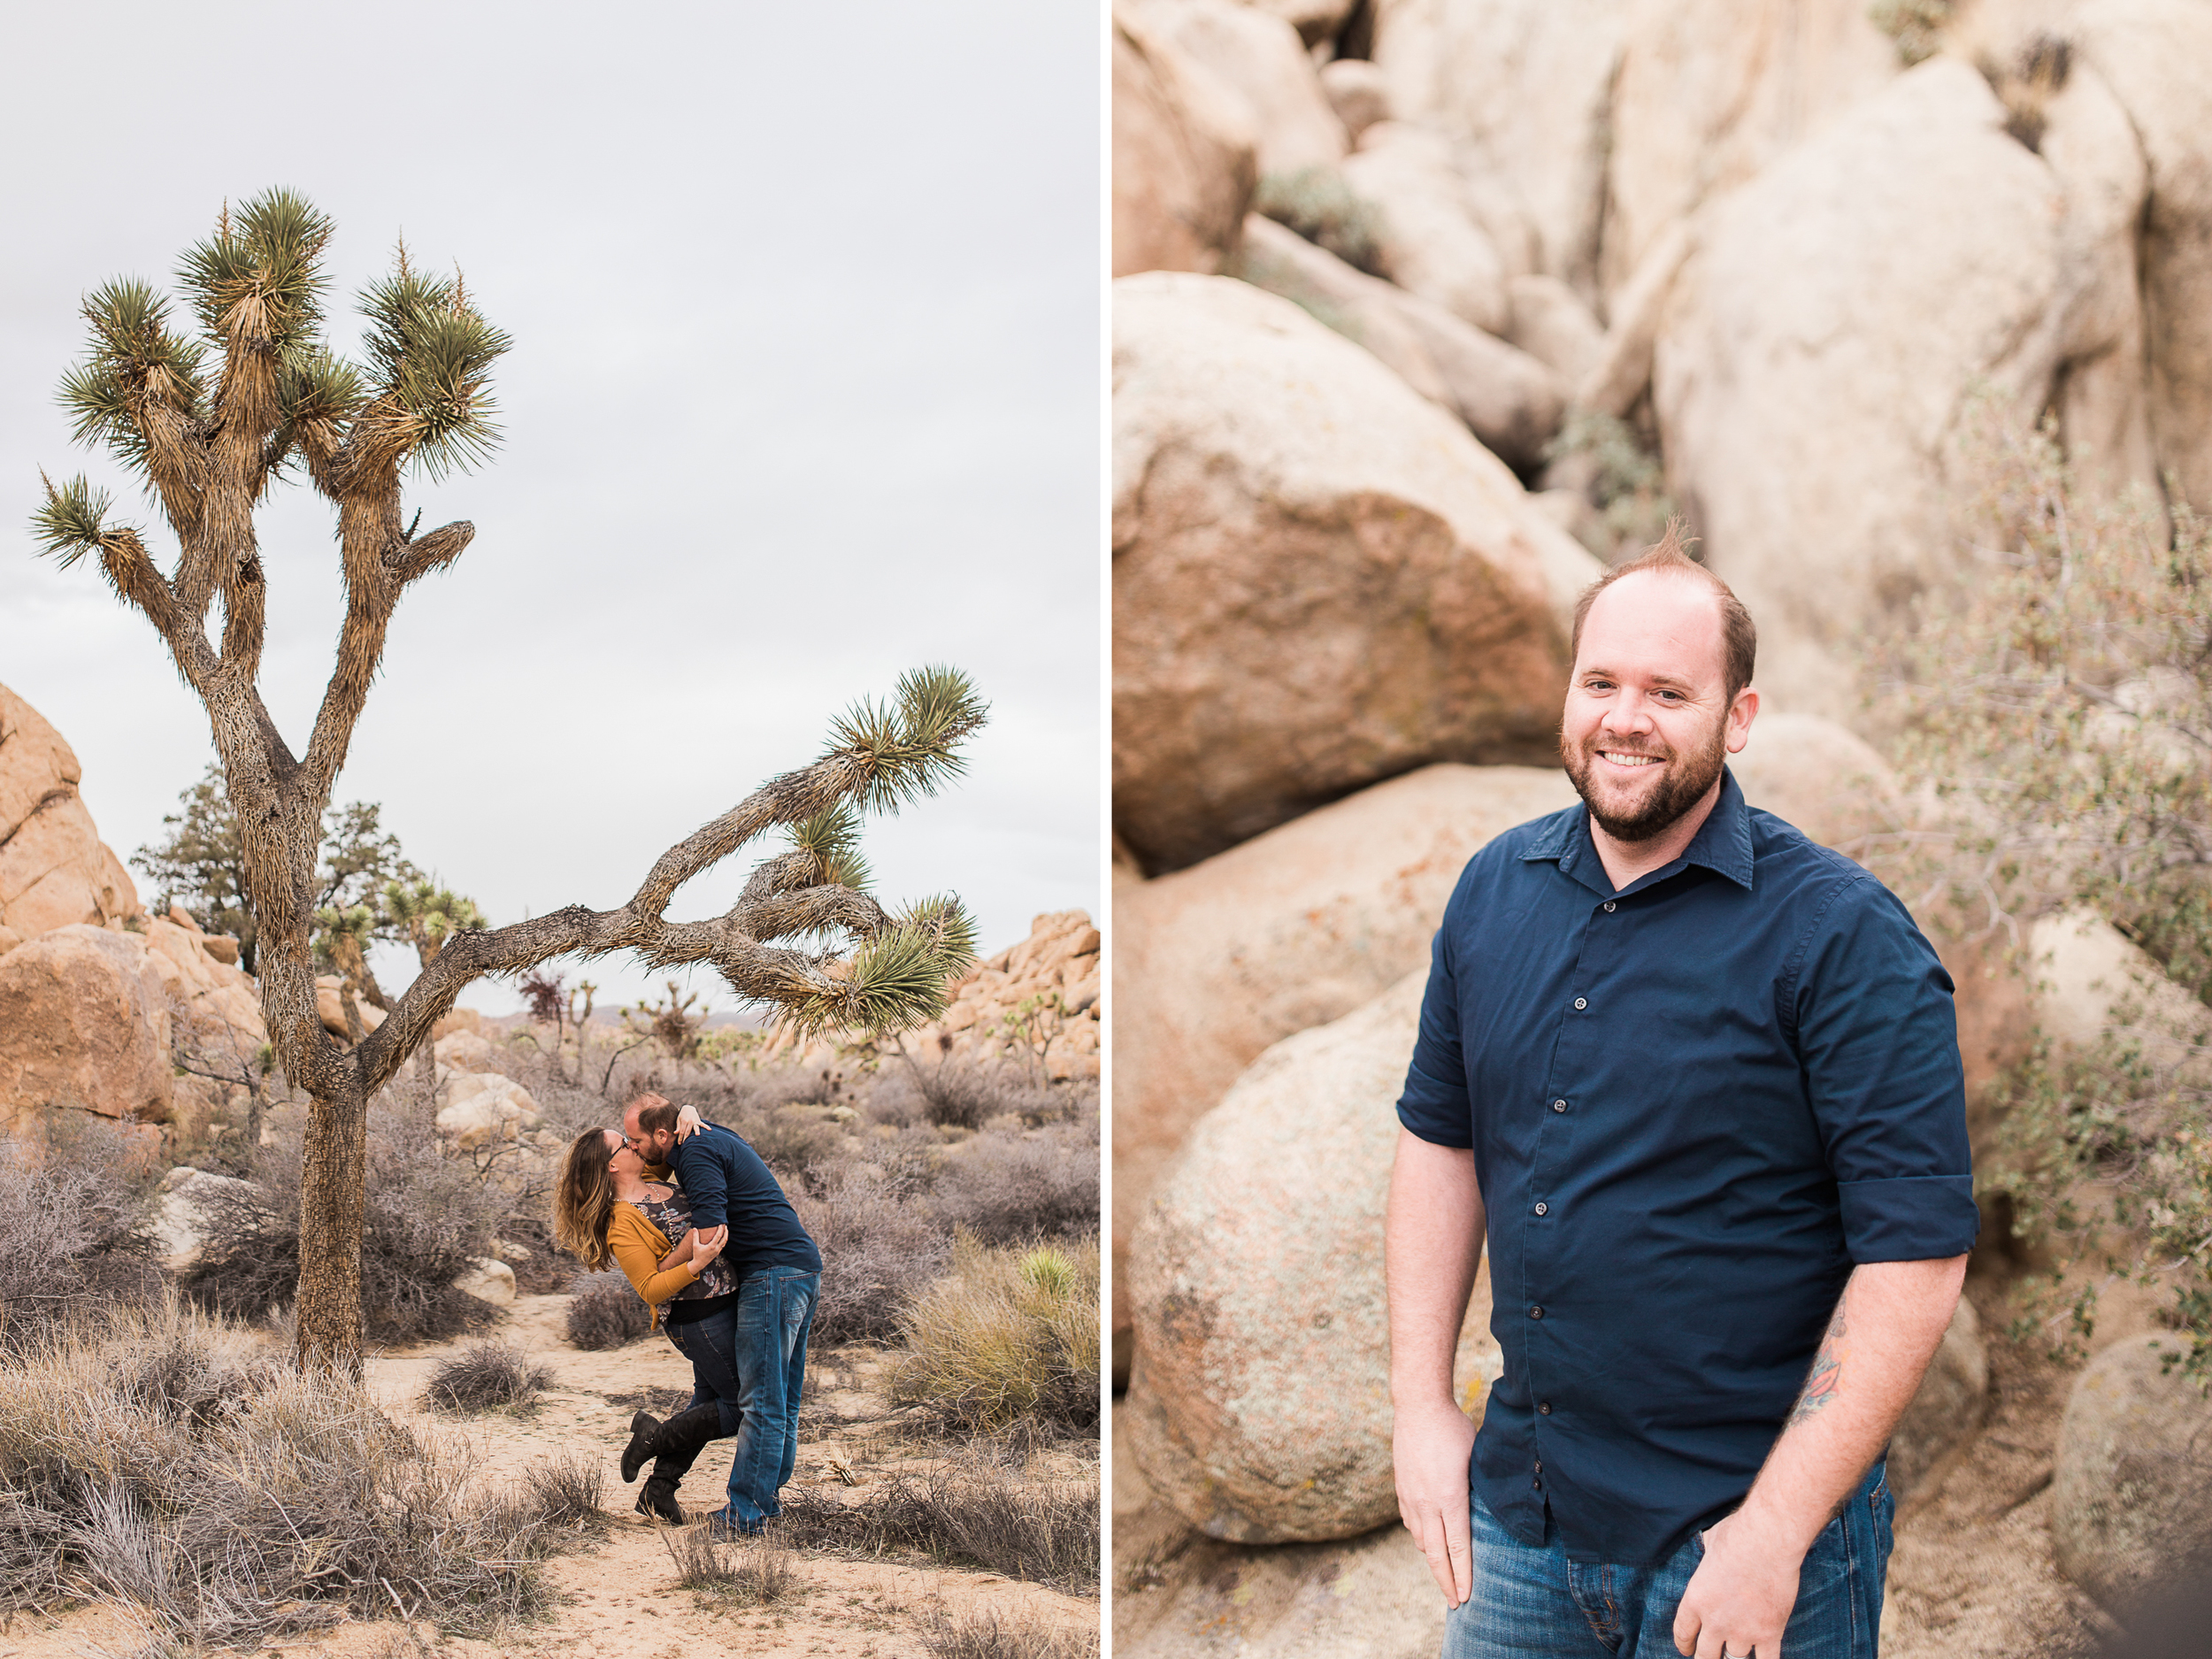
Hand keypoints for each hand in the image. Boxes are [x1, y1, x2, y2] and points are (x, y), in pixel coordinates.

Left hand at [675, 1102, 702, 1141]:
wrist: (688, 1108)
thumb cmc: (682, 1115)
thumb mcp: (678, 1120)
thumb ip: (678, 1127)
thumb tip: (675, 1133)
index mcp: (684, 1121)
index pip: (682, 1131)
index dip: (680, 1138)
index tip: (679, 1143)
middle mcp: (690, 1121)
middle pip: (688, 1131)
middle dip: (686, 1138)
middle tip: (684, 1144)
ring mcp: (695, 1121)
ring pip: (695, 1127)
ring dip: (696, 1131)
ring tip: (697, 1135)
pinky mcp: (699, 1121)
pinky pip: (703, 1124)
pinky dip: (706, 1127)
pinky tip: (709, 1129)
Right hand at [690, 1224, 727, 1267]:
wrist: (699, 1264)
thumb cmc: (697, 1255)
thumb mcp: (695, 1245)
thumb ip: (695, 1236)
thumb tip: (694, 1228)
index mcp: (712, 1246)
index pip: (719, 1236)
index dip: (721, 1229)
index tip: (721, 1224)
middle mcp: (716, 1248)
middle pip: (724, 1238)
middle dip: (725, 1231)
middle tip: (725, 1225)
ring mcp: (718, 1251)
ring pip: (725, 1242)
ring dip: (726, 1235)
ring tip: (725, 1229)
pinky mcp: (718, 1252)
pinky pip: (723, 1245)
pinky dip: (724, 1240)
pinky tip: (723, 1236)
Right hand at [1393, 1397, 1477, 1606]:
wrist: (1418, 1405)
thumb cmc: (1453, 1428)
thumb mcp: (1475, 1459)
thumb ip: (1478, 1489)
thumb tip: (1490, 1509)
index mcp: (1450, 1498)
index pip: (1459, 1549)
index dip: (1463, 1576)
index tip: (1467, 1597)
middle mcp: (1427, 1503)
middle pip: (1436, 1554)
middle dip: (1446, 1582)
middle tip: (1456, 1603)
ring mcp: (1411, 1496)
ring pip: (1421, 1540)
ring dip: (1433, 1559)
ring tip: (1444, 1574)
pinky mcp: (1401, 1487)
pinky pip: (1411, 1522)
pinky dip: (1421, 1537)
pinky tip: (1428, 1540)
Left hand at [1672, 1509, 1801, 1658]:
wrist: (1768, 1540)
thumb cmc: (1738, 1535)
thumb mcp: (1710, 1544)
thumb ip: (1708, 1556)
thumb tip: (1709, 1546)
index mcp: (1696, 1599)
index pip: (1682, 1633)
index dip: (1684, 1645)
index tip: (1686, 1650)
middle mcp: (1715, 1621)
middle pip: (1705, 1656)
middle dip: (1706, 1657)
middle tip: (1710, 1655)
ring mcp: (1743, 1630)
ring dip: (1736, 1654)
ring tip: (1738, 1651)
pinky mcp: (1769, 1633)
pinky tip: (1763, 1656)